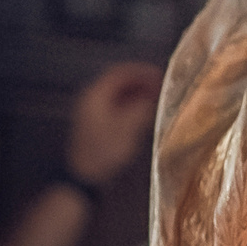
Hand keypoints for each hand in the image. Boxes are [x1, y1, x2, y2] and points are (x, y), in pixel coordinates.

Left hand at [66, 63, 165, 185]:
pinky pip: (117, 106)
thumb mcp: (127, 127)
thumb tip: (153, 95)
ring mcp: (93, 112)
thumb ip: (142, 107)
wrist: (85, 174)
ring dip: (138, 93)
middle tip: (161, 86)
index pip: (120, 72)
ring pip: (118, 94)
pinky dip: (132, 104)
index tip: (160, 75)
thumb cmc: (104, 150)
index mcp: (96, 95)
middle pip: (119, 82)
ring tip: (157, 97)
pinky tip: (145, 112)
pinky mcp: (97, 124)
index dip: (141, 71)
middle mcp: (92, 99)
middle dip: (141, 81)